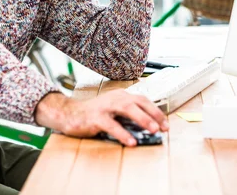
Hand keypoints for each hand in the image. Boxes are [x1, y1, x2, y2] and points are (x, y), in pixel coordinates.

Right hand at [34, 90, 168, 146]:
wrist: (70, 114)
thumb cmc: (94, 114)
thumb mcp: (114, 111)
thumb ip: (129, 116)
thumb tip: (148, 127)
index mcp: (121, 95)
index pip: (143, 100)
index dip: (156, 111)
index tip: (166, 124)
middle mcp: (115, 97)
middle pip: (138, 102)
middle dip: (154, 114)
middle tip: (164, 127)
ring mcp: (105, 106)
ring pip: (127, 109)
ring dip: (142, 119)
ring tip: (152, 130)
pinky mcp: (96, 117)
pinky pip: (112, 125)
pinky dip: (123, 133)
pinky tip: (131, 141)